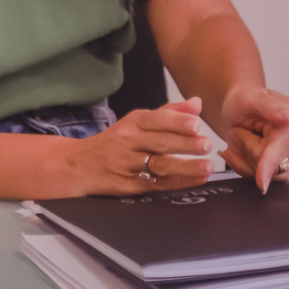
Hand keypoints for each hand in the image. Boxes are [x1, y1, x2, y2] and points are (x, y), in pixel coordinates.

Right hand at [63, 98, 215, 195]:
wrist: (80, 165)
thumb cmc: (114, 142)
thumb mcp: (135, 122)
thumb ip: (168, 113)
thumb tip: (196, 104)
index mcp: (133, 123)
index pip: (156, 120)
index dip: (176, 121)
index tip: (196, 124)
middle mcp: (129, 142)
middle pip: (160, 142)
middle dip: (185, 144)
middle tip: (206, 144)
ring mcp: (129, 164)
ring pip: (160, 165)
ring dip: (186, 166)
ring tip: (208, 166)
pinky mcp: (131, 185)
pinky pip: (158, 183)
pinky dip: (180, 182)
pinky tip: (197, 179)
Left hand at [217, 85, 288, 192]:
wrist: (240, 112)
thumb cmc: (245, 104)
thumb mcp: (251, 98)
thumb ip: (271, 107)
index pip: (281, 146)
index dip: (268, 163)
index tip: (261, 181)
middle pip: (272, 164)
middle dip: (247, 150)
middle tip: (238, 131)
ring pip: (269, 174)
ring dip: (248, 160)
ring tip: (242, 139)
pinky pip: (269, 179)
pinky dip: (251, 168)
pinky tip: (247, 152)